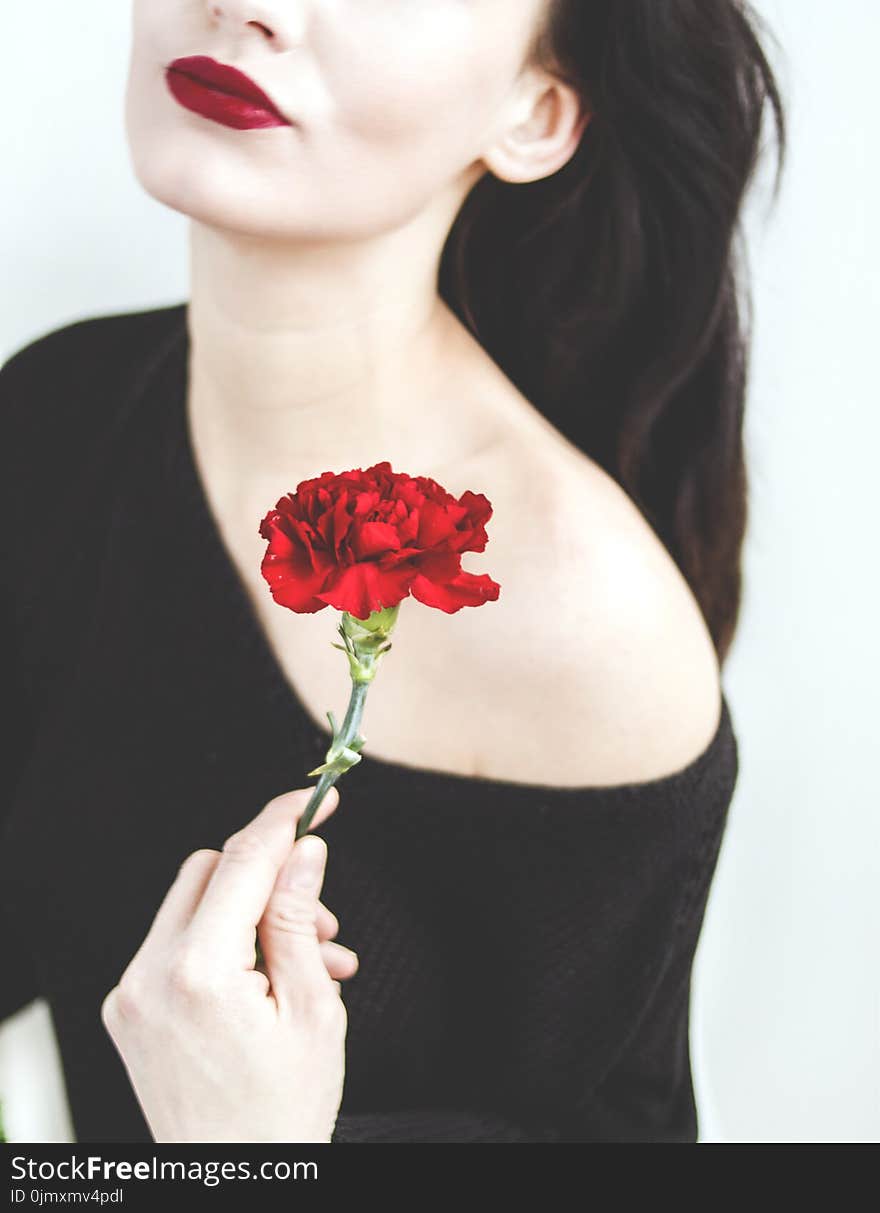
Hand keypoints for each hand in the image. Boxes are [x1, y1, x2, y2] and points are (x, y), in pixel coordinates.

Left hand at [100, 785, 350, 1142]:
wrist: (237, 1179)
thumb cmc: (283, 1111)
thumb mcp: (313, 1009)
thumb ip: (298, 918)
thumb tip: (304, 850)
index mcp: (199, 974)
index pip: (243, 861)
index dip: (284, 820)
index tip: (318, 799)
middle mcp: (150, 975)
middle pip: (210, 871)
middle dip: (270, 879)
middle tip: (321, 921)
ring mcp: (132, 992)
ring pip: (194, 903)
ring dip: (251, 914)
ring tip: (310, 963)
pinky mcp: (129, 1007)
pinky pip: (178, 943)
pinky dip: (225, 944)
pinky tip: (270, 979)